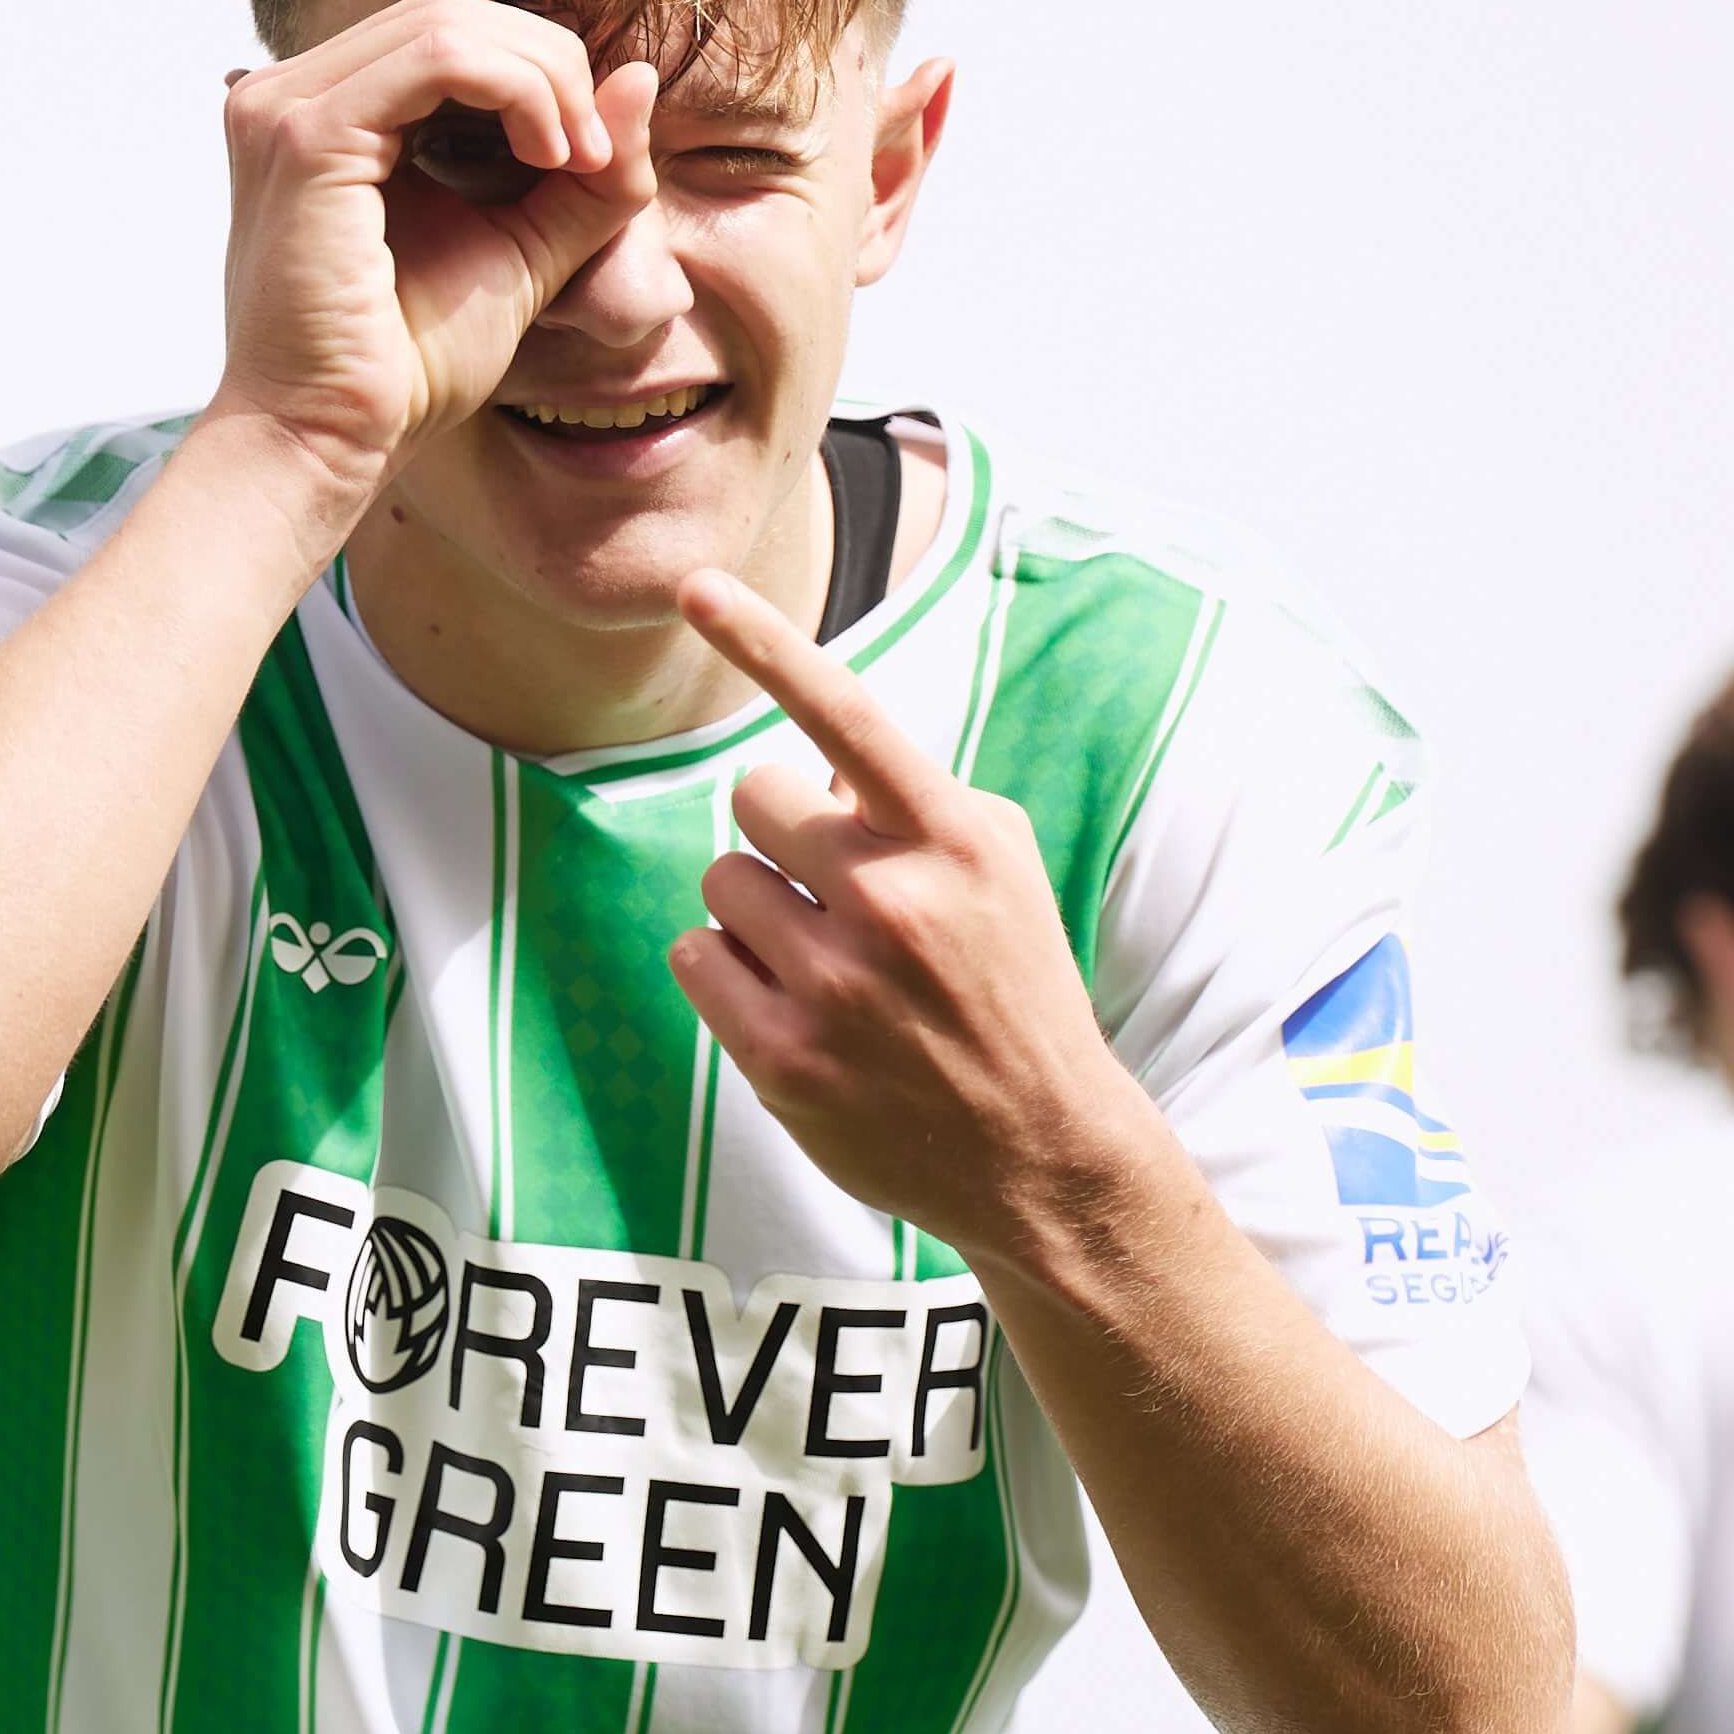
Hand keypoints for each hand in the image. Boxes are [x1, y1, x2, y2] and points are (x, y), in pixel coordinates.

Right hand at [194, 0, 659, 549]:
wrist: (334, 440)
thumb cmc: (407, 365)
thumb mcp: (522, 250)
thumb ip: (581, 175)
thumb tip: (640, 78)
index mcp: (327, 112)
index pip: (453, 34)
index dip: (542, 73)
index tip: (596, 159)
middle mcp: (290, 92)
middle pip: (455, 11)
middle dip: (552, 68)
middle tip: (599, 157)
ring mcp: (286, 105)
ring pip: (452, 20)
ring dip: (544, 78)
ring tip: (577, 160)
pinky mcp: (306, 135)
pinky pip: (439, 57)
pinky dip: (518, 91)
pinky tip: (550, 155)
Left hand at [668, 568, 1161, 1267]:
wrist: (1038, 1149)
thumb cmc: (1012, 987)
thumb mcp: (995, 870)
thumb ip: (910, 804)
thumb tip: (813, 771)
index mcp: (954, 841)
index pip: (844, 718)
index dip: (764, 642)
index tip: (695, 584)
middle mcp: (894, 904)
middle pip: (754, 799)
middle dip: (782, 834)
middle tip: (833, 891)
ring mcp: (836, 986)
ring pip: (718, 881)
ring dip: (755, 908)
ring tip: (825, 960)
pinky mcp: (784, 1059)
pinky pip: (696, 958)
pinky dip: (727, 971)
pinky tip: (793, 1005)